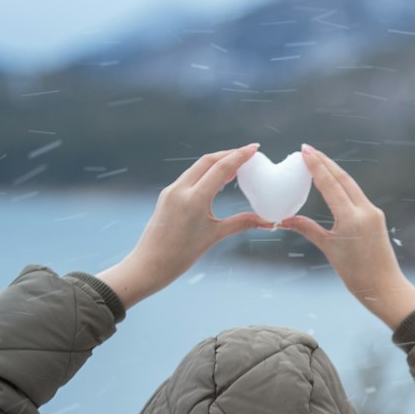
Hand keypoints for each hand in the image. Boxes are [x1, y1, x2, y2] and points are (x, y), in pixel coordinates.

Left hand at [99, 143, 272, 304]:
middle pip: (208, 161)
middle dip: (229, 154)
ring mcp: (171, 191)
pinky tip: (216, 179)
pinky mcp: (166, 196)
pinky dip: (204, 173)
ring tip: (236, 166)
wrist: (149, 265)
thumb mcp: (214, 236)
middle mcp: (180, 189)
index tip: (255, 148)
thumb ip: (240, 223)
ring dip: (216, 163)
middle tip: (248, 154)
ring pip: (197, 167)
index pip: (220, 168)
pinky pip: (189, 177)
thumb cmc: (181, 255)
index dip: (239, 155)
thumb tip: (266, 221)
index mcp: (194, 199)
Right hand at [279, 145, 414, 320]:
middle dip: (325, 162)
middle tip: (307, 149)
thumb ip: (308, 229)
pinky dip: (343, 184)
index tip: (304, 150)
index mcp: (351, 218)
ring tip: (318, 160)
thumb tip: (285, 219)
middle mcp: (365, 210)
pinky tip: (334, 180)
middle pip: (342, 178)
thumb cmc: (355, 273)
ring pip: (351, 184)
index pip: (331, 184)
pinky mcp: (376, 217)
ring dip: (334, 171)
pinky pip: (356, 195)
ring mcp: (372, 212)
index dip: (316, 166)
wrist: (384, 287)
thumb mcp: (328, 249)